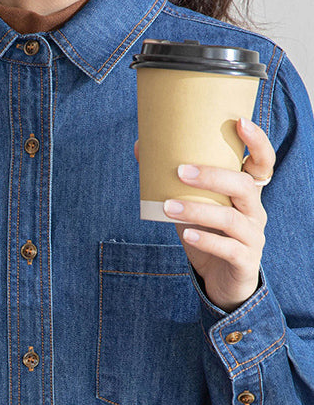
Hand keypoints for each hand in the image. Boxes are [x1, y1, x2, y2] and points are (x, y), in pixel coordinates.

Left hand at [133, 117, 275, 311]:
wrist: (222, 282)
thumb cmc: (208, 236)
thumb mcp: (192, 207)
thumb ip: (174, 184)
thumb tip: (141, 147)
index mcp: (247, 193)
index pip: (262, 163)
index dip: (257, 142)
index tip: (240, 122)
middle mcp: (254, 211)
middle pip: (243, 186)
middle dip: (212, 176)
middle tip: (180, 171)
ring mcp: (252, 237)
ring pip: (231, 219)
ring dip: (198, 210)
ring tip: (168, 207)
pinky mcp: (244, 261)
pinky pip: (229, 249)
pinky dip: (207, 240)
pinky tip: (187, 234)